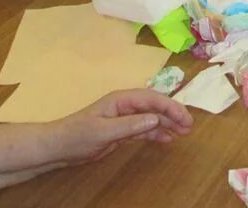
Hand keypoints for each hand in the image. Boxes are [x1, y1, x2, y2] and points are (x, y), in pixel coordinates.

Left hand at [49, 89, 193, 164]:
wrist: (58, 147)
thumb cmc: (78, 135)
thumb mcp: (104, 131)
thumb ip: (130, 125)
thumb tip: (156, 119)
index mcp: (122, 100)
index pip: (152, 99)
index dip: (170, 107)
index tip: (185, 118)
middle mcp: (126, 106)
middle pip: (155, 107)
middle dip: (173, 115)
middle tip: (189, 127)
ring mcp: (125, 119)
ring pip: (152, 119)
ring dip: (168, 124)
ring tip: (183, 133)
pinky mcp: (122, 132)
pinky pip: (144, 130)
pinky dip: (156, 134)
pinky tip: (167, 139)